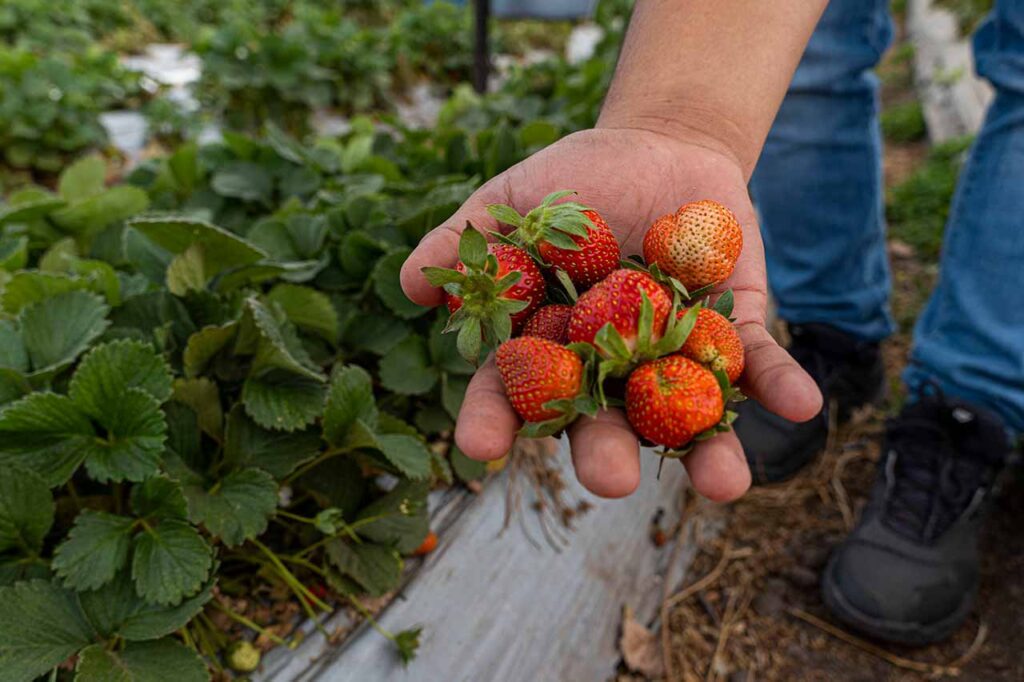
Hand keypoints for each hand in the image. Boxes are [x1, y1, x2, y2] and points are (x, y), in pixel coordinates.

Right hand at [401, 127, 821, 500]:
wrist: (662, 149)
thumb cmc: (576, 182)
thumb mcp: (515, 202)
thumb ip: (467, 241)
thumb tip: (412, 284)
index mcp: (550, 347)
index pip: (513, 391)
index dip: (494, 418)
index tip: (479, 447)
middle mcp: (609, 369)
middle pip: (603, 420)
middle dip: (607, 452)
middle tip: (613, 482)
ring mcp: (673, 357)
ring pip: (685, 416)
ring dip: (708, 452)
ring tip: (725, 484)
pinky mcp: (733, 332)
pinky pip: (757, 364)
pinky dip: (780, 384)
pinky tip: (803, 407)